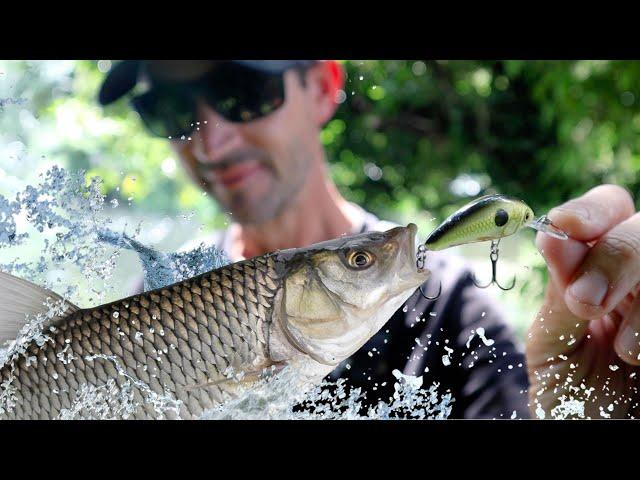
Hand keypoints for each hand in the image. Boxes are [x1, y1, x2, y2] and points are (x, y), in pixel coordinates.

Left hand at [526, 184, 639, 418]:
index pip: (605, 212)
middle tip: (587, 301)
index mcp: (599, 271)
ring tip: (627, 353)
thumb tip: (552, 238)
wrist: (597, 436)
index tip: (566, 227)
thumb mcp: (555, 348)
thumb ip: (558, 297)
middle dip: (617, 256)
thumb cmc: (575, 400)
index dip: (590, 211)